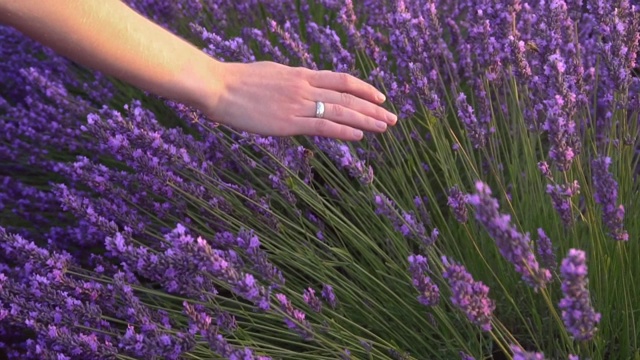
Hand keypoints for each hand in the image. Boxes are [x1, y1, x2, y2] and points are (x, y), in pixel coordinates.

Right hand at [202, 61, 396, 140]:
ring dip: (367, 119)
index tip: (379, 97)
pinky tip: (360, 135)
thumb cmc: (238, 81)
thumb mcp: (271, 73)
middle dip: (373, 108)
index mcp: (301, 74)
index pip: (341, 80)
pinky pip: (323, 126)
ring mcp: (298, 104)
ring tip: (385, 127)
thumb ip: (291, 81)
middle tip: (393, 118)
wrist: (218, 87)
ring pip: (341, 111)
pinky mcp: (289, 122)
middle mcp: (305, 87)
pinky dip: (344, 130)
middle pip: (348, 96)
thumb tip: (302, 84)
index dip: (364, 88)